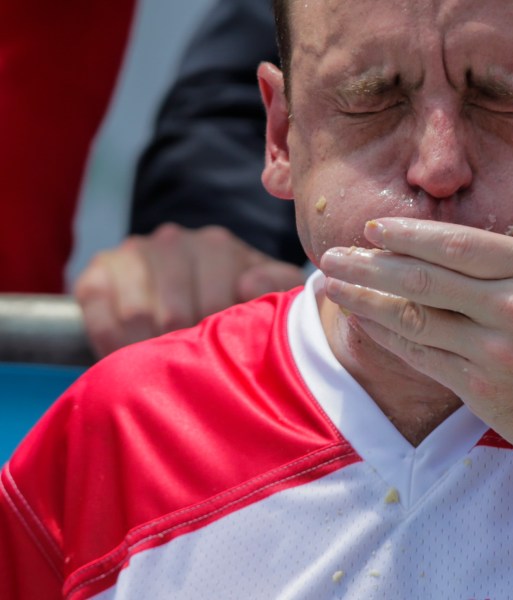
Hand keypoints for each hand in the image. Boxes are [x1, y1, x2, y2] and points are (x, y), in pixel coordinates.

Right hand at [74, 223, 305, 357]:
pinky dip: (110, 344)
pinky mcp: (97, 271)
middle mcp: (175, 241)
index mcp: (219, 246)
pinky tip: (127, 357)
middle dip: (182, 351)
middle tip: (189, 373)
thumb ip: (278, 289)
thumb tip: (249, 283)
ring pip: (137, 314)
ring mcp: (134, 253)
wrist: (190, 298)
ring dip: (147, 351)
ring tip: (161, 368)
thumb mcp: (270, 296)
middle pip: (175, 312)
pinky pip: (98, 313)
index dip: (216, 341)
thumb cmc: (237, 303)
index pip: (217, 302)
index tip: (219, 361)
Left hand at [319, 167, 512, 467]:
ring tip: (331, 285)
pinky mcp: (481, 388)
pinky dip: (387, 339)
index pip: (460, 243)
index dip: (410, 235)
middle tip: (333, 254)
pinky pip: (422, 357)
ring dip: (366, 301)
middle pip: (426, 278)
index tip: (373, 228)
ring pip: (415, 318)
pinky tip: (363, 324)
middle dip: (371, 264)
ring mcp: (495, 350)